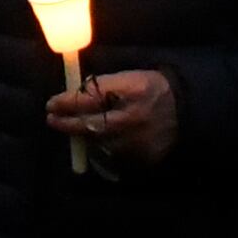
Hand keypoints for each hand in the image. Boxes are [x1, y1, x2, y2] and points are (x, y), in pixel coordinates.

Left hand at [47, 66, 179, 165]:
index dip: (67, 102)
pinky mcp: (142, 159)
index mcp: (132, 91)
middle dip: (67, 123)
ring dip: (83, 136)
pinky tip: (96, 141)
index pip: (91, 97)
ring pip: (99, 143)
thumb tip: (74, 95)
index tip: (51, 103)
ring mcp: (138, 142)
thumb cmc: (153, 88)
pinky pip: (114, 156)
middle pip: (91, 124)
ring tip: (73, 128)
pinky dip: (102, 148)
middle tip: (52, 119)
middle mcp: (134, 118)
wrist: (186, 111)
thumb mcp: (130, 78)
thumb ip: (104, 86)